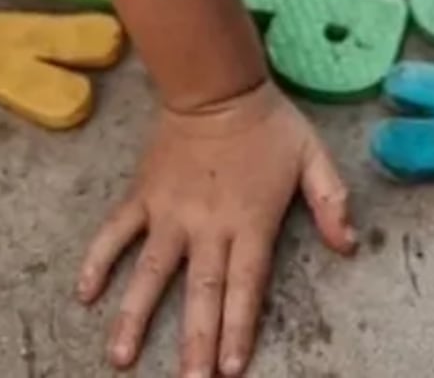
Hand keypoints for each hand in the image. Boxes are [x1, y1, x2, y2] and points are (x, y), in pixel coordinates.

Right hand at [77, 81, 356, 376]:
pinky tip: (84, 292)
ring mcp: (169, 212)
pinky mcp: (143, 195)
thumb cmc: (268, 124)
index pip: (245, 285)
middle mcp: (207, 225)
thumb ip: (331, 200)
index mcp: (250, 221)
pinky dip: (98, 260)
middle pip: (201, 292)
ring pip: (151, 272)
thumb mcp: (312, 155)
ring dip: (135, 315)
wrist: (215, 83)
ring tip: (120, 357)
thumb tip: (349, 245)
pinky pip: (115, 231)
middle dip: (195, 342)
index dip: (238, 328)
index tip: (229, 370)